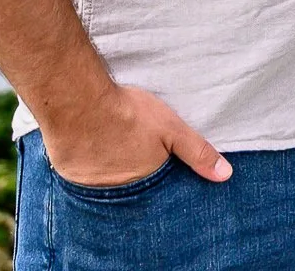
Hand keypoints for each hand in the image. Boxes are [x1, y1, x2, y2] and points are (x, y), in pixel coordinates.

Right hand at [42, 83, 230, 187]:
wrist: (80, 103)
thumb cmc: (129, 114)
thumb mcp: (172, 129)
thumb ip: (197, 153)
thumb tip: (225, 176)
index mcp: (144, 183)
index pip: (154, 192)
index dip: (155, 178)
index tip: (154, 168)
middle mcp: (116, 192)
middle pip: (129, 188)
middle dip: (132, 177)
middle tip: (130, 153)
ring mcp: (90, 186)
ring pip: (104, 183)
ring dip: (108, 172)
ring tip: (112, 150)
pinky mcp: (69, 175)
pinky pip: (81, 176)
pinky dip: (87, 165)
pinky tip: (89, 149)